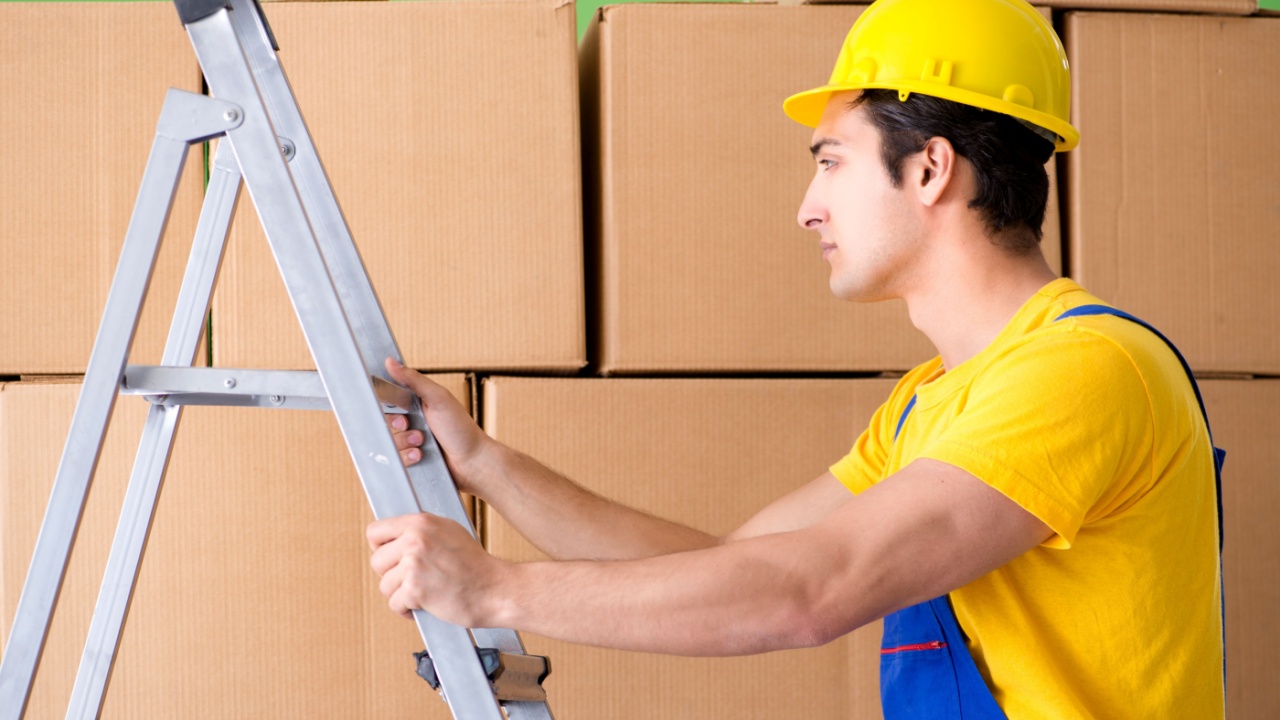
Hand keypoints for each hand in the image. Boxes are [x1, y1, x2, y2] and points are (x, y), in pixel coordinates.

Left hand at [367, 513, 507, 626]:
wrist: (494, 589)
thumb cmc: (475, 565)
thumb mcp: (449, 532)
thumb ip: (421, 531)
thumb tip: (395, 537)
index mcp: (420, 522)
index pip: (375, 531)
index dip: (381, 548)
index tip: (393, 559)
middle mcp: (414, 540)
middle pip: (376, 562)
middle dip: (392, 576)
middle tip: (413, 580)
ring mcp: (413, 564)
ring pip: (384, 586)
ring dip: (400, 595)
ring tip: (422, 593)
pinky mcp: (415, 589)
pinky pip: (394, 604)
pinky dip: (406, 611)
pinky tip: (424, 606)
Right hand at [384, 358, 494, 494]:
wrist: (473, 461)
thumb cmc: (460, 427)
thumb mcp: (438, 398)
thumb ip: (414, 380)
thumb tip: (390, 361)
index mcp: (416, 403)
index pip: (389, 398)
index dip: (385, 402)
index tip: (392, 405)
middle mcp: (412, 422)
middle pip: (385, 422)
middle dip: (396, 425)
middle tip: (407, 424)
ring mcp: (411, 442)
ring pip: (390, 442)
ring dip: (404, 442)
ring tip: (422, 443)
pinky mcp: (411, 460)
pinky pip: (396, 460)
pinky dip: (407, 457)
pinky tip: (420, 456)